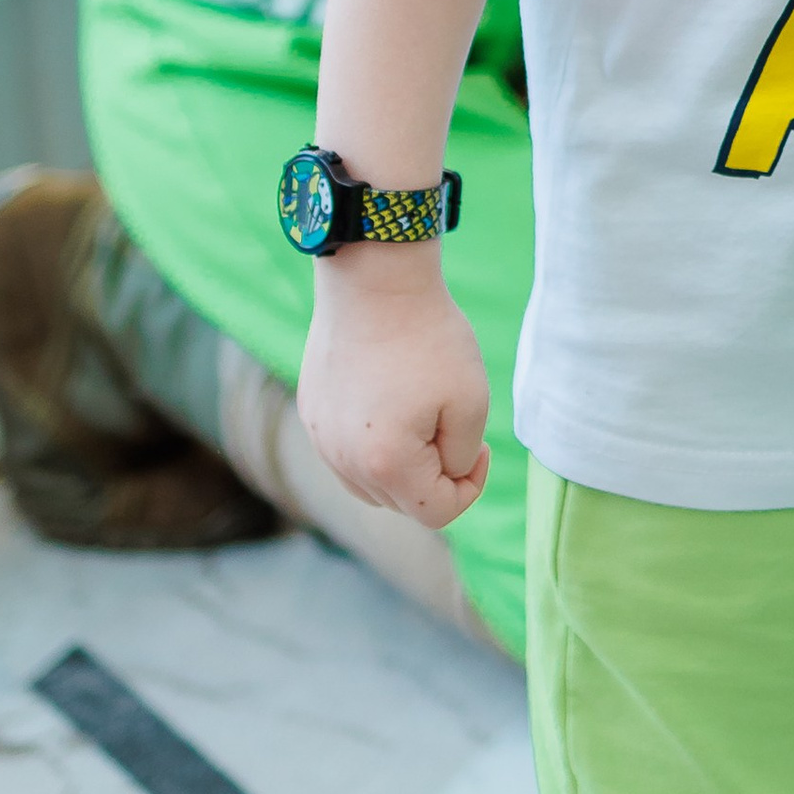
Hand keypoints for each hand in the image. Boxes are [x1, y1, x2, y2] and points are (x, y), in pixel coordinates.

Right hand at [296, 255, 491, 528]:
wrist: (375, 281)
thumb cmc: (429, 338)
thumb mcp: (471, 403)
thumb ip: (461, 459)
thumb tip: (444, 476)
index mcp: (386, 465)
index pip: (435, 512)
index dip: (470, 488)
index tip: (481, 447)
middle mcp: (343, 460)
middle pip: (401, 502)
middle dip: (434, 475)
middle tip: (451, 423)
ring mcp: (321, 437)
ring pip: (370, 482)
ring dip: (403, 465)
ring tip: (422, 414)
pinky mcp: (312, 412)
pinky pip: (347, 451)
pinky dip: (374, 443)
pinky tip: (392, 400)